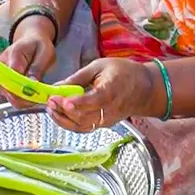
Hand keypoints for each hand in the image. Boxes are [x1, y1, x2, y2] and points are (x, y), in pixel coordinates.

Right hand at [0, 15, 56, 107]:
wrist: (30, 40)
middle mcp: (1, 67)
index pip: (13, 79)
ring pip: (10, 97)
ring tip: (38, 94)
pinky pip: (11, 96)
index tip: (40, 94)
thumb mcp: (45, 52)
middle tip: (42, 96)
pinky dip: (22, 99)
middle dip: (27, 99)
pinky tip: (32, 94)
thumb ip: (38, 68)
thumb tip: (32, 84)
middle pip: (9, 92)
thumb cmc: (38, 45)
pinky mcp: (2, 82)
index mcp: (13, 56)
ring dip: (26, 100)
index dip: (26, 91)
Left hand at [45, 57, 159, 132]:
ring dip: (63, 120)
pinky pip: (85, 128)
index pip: (93, 101)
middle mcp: (110, 110)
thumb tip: (57, 86)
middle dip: (63, 111)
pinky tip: (59, 115)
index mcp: (111, 91)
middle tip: (49, 101)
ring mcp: (107, 120)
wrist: (145, 89)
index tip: (59, 99)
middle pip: (84, 117)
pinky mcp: (104, 125)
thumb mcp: (100, 66)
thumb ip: (77, 77)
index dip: (75, 102)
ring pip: (82, 126)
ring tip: (50, 109)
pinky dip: (70, 124)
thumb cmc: (123, 73)